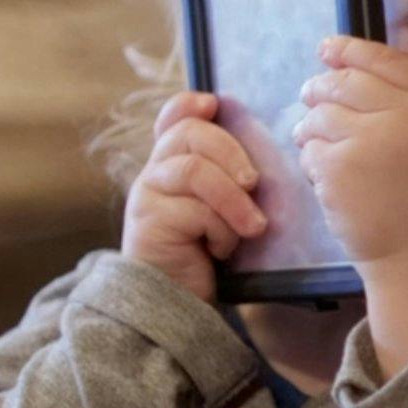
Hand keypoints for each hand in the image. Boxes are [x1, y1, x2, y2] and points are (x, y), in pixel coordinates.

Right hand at [121, 91, 266, 303]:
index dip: (189, 105)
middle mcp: (154, 174)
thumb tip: (259, 163)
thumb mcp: (223, 212)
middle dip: (231, 153)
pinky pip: (196, 210)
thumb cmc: (207, 257)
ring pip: (195, 170)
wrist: (179, 304)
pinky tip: (220, 251)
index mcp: (171, 165)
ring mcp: (147, 196)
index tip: (214, 104)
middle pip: (190, 134)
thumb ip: (228, 181)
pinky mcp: (149, 222)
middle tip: (254, 182)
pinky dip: (220, 231)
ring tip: (252, 228)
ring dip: (233, 199)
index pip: (172, 119)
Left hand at [293, 35, 407, 285]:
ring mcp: (369, 143)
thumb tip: (364, 70)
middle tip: (309, 97)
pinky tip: (326, 179)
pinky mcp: (338, 170)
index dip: (354, 50)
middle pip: (347, 82)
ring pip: (321, 114)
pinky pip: (311, 150)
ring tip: (319, 147)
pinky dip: (311, 161)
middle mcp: (405, 119)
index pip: (390, 62)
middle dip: (321, 88)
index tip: (329, 48)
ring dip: (311, 128)